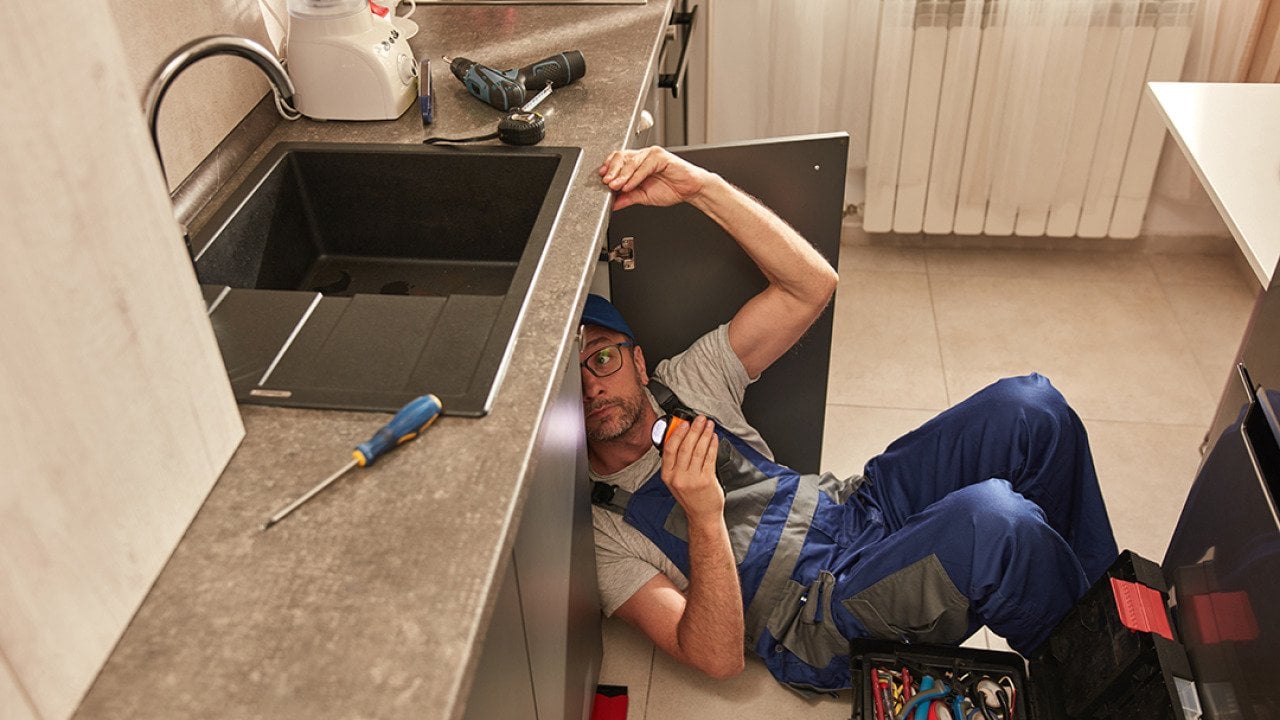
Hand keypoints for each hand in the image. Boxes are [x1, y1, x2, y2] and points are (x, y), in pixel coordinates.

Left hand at [598, 146, 712, 210]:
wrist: (690, 190)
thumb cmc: (671, 188)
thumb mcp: (642, 196)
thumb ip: (627, 198)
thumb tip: (612, 204)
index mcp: (638, 162)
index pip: (618, 160)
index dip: (608, 168)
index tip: (601, 179)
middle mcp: (643, 156)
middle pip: (621, 157)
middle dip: (611, 171)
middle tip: (606, 183)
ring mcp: (652, 155)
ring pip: (631, 161)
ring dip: (621, 175)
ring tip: (615, 186)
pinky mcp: (661, 157)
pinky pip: (644, 166)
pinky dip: (635, 177)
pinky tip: (629, 185)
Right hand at [659, 415, 723, 522]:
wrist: (702, 515)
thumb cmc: (690, 497)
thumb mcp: (675, 481)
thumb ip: (675, 462)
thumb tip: (681, 437)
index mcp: (667, 476)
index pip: (670, 449)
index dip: (677, 433)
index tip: (684, 423)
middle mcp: (678, 477)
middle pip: (685, 447)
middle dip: (694, 430)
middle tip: (699, 420)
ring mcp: (692, 479)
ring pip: (698, 450)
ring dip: (704, 434)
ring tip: (708, 425)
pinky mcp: (707, 480)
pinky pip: (710, 458)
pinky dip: (712, 445)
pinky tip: (713, 438)